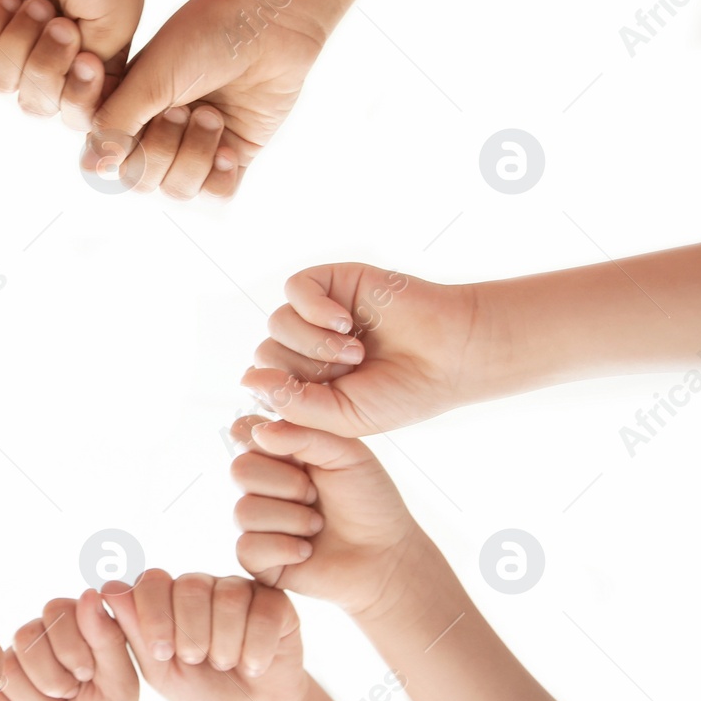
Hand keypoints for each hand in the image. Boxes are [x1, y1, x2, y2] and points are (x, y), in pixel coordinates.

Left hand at [0, 0, 141, 121]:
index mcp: (90, 68)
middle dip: (44, 64)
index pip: (75, 116)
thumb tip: (87, 126)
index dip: (74, 97)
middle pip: (33, 104)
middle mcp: (52, 61)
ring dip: (17, 42)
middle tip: (60, 19)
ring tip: (36, 3)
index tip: (85, 59)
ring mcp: (16, 40)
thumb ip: (99, 77)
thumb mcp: (115, 22)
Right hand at [0, 591, 138, 700]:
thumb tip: (90, 594)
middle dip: (55, 679)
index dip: (72, 647)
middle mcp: (39, 635)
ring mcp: (11, 661)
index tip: (90, 675)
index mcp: (73, 623)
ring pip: (8, 668)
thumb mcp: (120, 685)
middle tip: (71, 697)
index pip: (56, 610)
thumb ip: (109, 640)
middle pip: (27, 636)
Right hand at [84, 0, 327, 198]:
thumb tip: (91, 170)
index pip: (105, 161)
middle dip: (161, 148)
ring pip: (177, 191)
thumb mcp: (149, 78)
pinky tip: (229, 148)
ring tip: (212, 116)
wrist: (269, 23)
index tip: (143, 110)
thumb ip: (115, 124)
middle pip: (140, 182)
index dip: (119, 147)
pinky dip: (220, 177)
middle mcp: (155, 134)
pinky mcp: (231, 157)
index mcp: (126, 111)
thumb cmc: (205, 34)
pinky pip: (215, 196)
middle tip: (183, 108)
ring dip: (194, 155)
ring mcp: (192, 148)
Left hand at [102, 570, 306, 700]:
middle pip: (190, 586)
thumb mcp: (161, 671)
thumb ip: (133, 632)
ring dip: (225, 641)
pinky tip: (254, 666)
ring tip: (225, 665)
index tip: (160, 653)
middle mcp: (200, 586)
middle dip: (191, 632)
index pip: (151, 582)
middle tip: (196, 661)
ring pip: (229, 596)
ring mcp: (238, 590)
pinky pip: (265, 609)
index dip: (153, 614)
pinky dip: (257, 645)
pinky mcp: (275, 602)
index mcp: (166, 598)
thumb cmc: (199, 691)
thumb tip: (106, 589)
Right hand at [229, 417, 427, 617]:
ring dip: (292, 520)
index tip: (302, 457)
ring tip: (318, 525)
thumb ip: (305, 434)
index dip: (266, 443)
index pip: (243, 433)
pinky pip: (248, 548)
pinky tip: (307, 551)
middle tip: (315, 495)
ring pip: (244, 512)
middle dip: (287, 485)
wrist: (386, 554)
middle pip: (239, 470)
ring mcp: (256, 522)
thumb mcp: (347, 454)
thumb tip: (259, 431)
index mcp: (279, 453)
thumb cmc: (369, 501)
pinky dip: (284, 549)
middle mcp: (261, 485)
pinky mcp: (256, 559)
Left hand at [240, 263, 487, 435]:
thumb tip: (247, 381)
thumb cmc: (402, 392)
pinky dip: (314, 309)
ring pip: (277, 324)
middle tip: (350, 373)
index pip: (263, 384)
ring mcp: (316, 314)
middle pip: (265, 355)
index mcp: (304, 381)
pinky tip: (345, 322)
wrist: (452, 356)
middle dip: (305, 370)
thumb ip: (294, 406)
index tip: (325, 401)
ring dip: (313, 343)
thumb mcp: (342, 417)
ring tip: (355, 353)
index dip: (287, 394)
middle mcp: (305, 347)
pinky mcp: (331, 283)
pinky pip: (295, 289)